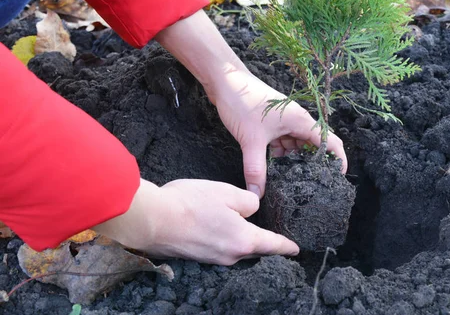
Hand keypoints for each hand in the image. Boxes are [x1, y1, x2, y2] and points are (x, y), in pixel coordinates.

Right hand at [94, 179, 298, 264]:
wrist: (151, 219)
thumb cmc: (190, 203)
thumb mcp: (226, 192)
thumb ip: (247, 200)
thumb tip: (252, 208)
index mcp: (243, 240)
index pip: (273, 245)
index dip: (286, 246)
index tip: (296, 249)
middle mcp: (231, 255)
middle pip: (255, 248)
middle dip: (263, 241)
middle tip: (271, 232)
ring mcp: (213, 258)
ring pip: (236, 248)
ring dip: (242, 238)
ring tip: (243, 225)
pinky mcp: (198, 256)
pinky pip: (220, 248)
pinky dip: (225, 238)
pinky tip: (219, 226)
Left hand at [213, 69, 346, 196]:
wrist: (225, 80)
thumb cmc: (243, 102)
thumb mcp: (251, 141)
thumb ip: (256, 170)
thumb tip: (257, 196)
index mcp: (301, 121)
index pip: (330, 142)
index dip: (338, 160)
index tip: (338, 179)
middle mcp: (296, 121)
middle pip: (313, 146)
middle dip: (313, 164)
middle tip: (310, 185)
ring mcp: (284, 121)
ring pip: (296, 145)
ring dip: (294, 161)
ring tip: (290, 180)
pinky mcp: (271, 123)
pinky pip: (282, 142)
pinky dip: (280, 155)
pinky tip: (273, 168)